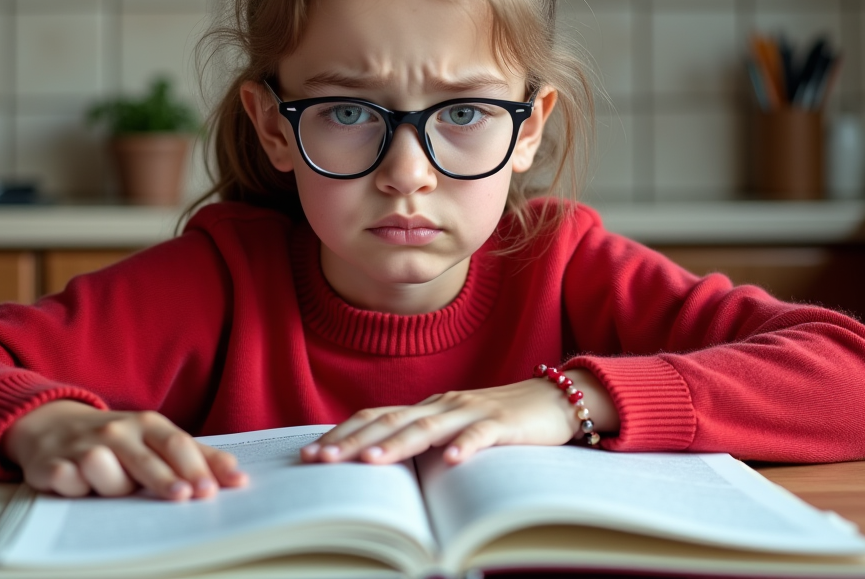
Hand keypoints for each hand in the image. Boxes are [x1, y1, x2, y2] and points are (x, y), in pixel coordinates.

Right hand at [1, 400, 247, 500]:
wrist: (52, 424)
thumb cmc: (118, 440)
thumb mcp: (155, 440)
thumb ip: (195, 458)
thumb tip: (237, 478)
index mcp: (147, 425)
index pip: (177, 444)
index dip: (195, 466)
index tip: (213, 489)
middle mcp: (117, 432)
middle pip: (146, 458)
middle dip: (167, 479)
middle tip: (186, 497)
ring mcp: (83, 445)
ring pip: (103, 467)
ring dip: (113, 485)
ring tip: (117, 490)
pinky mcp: (52, 462)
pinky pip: (65, 478)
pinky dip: (70, 485)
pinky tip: (75, 487)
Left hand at [300, 369, 617, 466]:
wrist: (554, 400)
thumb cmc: (500, 420)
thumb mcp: (453, 430)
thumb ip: (423, 441)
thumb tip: (379, 465)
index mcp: (427, 407)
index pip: (376, 417)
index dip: (342, 434)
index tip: (310, 455)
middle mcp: (443, 405)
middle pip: (391, 421)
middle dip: (353, 442)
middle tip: (321, 461)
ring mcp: (472, 411)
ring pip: (429, 427)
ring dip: (398, 445)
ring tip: (371, 461)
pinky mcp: (505, 423)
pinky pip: (483, 434)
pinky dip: (467, 446)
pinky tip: (452, 462)